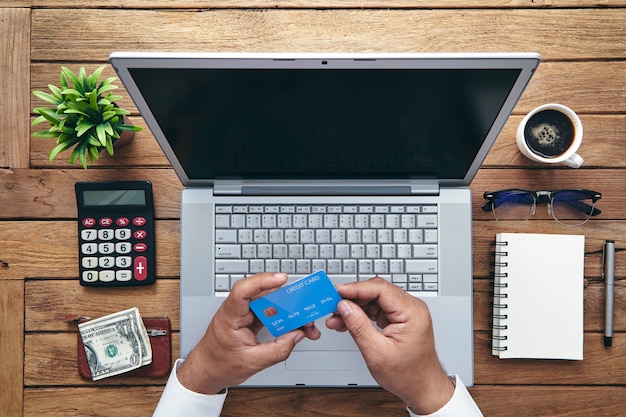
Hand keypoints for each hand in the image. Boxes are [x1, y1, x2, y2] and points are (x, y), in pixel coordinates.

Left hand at [177, 272, 320, 393]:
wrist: (206, 372)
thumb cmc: (218, 364)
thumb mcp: (251, 363)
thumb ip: (277, 350)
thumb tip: (296, 336)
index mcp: (230, 317)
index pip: (243, 291)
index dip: (263, 281)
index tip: (282, 279)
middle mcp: (237, 311)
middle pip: (264, 296)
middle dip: (288, 300)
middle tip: (306, 308)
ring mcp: (245, 314)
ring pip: (271, 305)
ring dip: (290, 312)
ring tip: (306, 324)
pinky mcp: (252, 320)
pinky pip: (272, 314)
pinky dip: (286, 320)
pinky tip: (297, 327)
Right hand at [326, 277, 453, 413]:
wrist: (422, 388)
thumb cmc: (408, 375)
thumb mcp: (377, 353)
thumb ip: (359, 326)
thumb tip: (344, 306)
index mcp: (412, 313)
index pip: (380, 289)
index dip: (356, 288)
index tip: (337, 292)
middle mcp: (411, 308)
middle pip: (376, 291)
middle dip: (352, 298)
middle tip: (332, 306)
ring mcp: (405, 312)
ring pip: (374, 299)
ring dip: (354, 307)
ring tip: (336, 318)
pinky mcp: (399, 318)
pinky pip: (377, 308)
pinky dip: (361, 314)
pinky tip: (347, 321)